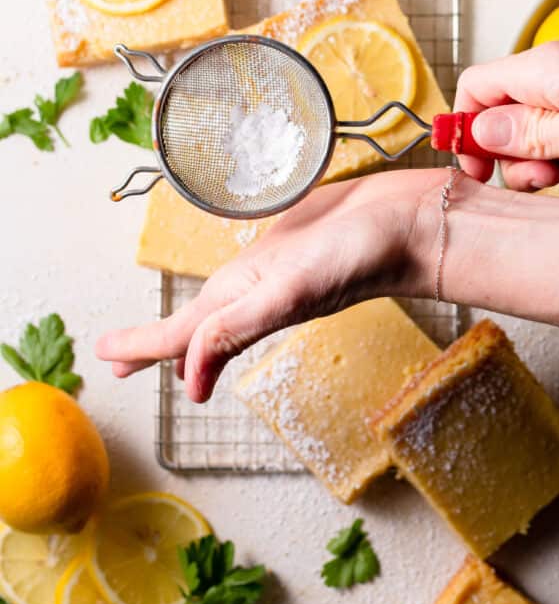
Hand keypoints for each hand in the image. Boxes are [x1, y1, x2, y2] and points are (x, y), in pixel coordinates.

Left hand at [96, 169, 445, 401]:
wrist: (409, 224)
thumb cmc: (356, 257)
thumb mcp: (289, 292)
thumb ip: (237, 328)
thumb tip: (188, 379)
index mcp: (244, 305)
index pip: (180, 337)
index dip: (139, 347)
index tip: (104, 357)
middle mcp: (253, 293)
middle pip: (191, 325)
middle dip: (153, 342)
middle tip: (117, 355)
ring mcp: (272, 270)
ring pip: (216, 301)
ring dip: (186, 318)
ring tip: (163, 329)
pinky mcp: (290, 243)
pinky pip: (244, 270)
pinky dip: (223, 283)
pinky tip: (228, 283)